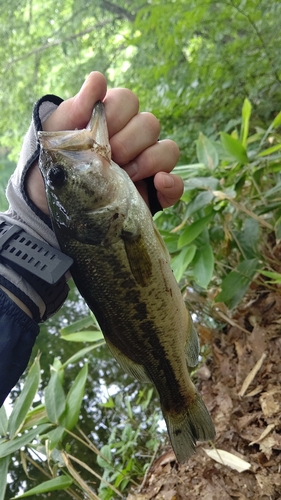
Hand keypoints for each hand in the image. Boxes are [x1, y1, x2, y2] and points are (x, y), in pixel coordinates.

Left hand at [26, 71, 182, 213]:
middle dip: (128, 142)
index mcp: (111, 120)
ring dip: (148, 161)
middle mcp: (133, 140)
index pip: (129, 100)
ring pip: (168, 149)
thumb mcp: (56, 135)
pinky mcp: (153, 194)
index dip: (117, 114)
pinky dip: (172, 183)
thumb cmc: (54, 167)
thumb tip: (99, 78)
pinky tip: (157, 184)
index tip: (99, 134)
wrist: (50, 207)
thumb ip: (76, 108)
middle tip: (108, 159)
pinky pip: (176, 185)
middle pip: (150, 124)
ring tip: (125, 177)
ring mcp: (146, 167)